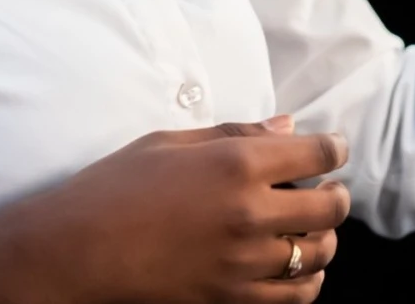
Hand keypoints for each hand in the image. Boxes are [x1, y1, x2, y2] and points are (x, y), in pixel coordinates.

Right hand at [0, 115, 349, 303]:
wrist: (77, 250)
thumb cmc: (116, 186)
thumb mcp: (172, 142)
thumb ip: (236, 133)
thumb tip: (287, 127)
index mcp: (236, 164)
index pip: (318, 153)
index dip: (334, 147)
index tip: (332, 148)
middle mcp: (248, 213)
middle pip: (330, 206)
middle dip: (337, 193)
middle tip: (326, 188)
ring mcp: (242, 261)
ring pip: (319, 253)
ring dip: (324, 237)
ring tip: (311, 228)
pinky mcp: (231, 298)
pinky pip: (295, 295)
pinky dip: (307, 279)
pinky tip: (294, 265)